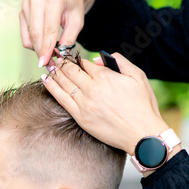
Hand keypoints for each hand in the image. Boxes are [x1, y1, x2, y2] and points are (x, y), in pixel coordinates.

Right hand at [20, 0, 94, 66]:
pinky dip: (33, 42)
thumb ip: (69, 37)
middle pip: (35, 34)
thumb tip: (60, 55)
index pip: (48, 30)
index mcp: (53, 1)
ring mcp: (27, 6)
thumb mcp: (76, 18)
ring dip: (38, 48)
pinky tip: (42, 42)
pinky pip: (24, 33)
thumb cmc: (70, 2)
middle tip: (48, 64)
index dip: (46, 49)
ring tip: (49, 50)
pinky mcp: (22, 11)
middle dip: (41, 52)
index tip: (45, 62)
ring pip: (28, 36)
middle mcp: (36, 1)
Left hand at [41, 53, 170, 154]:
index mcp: (105, 77)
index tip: (70, 55)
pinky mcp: (80, 117)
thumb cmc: (142, 106)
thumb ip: (120, 61)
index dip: (77, 58)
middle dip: (61, 62)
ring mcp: (84, 104)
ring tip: (48, 64)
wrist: (141, 133)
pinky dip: (52, 88)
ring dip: (54, 72)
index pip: (85, 63)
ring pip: (64, 83)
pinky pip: (62, 99)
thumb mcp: (138, 76)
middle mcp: (92, 89)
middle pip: (71, 71)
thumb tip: (99, 60)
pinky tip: (46, 80)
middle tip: (54, 56)